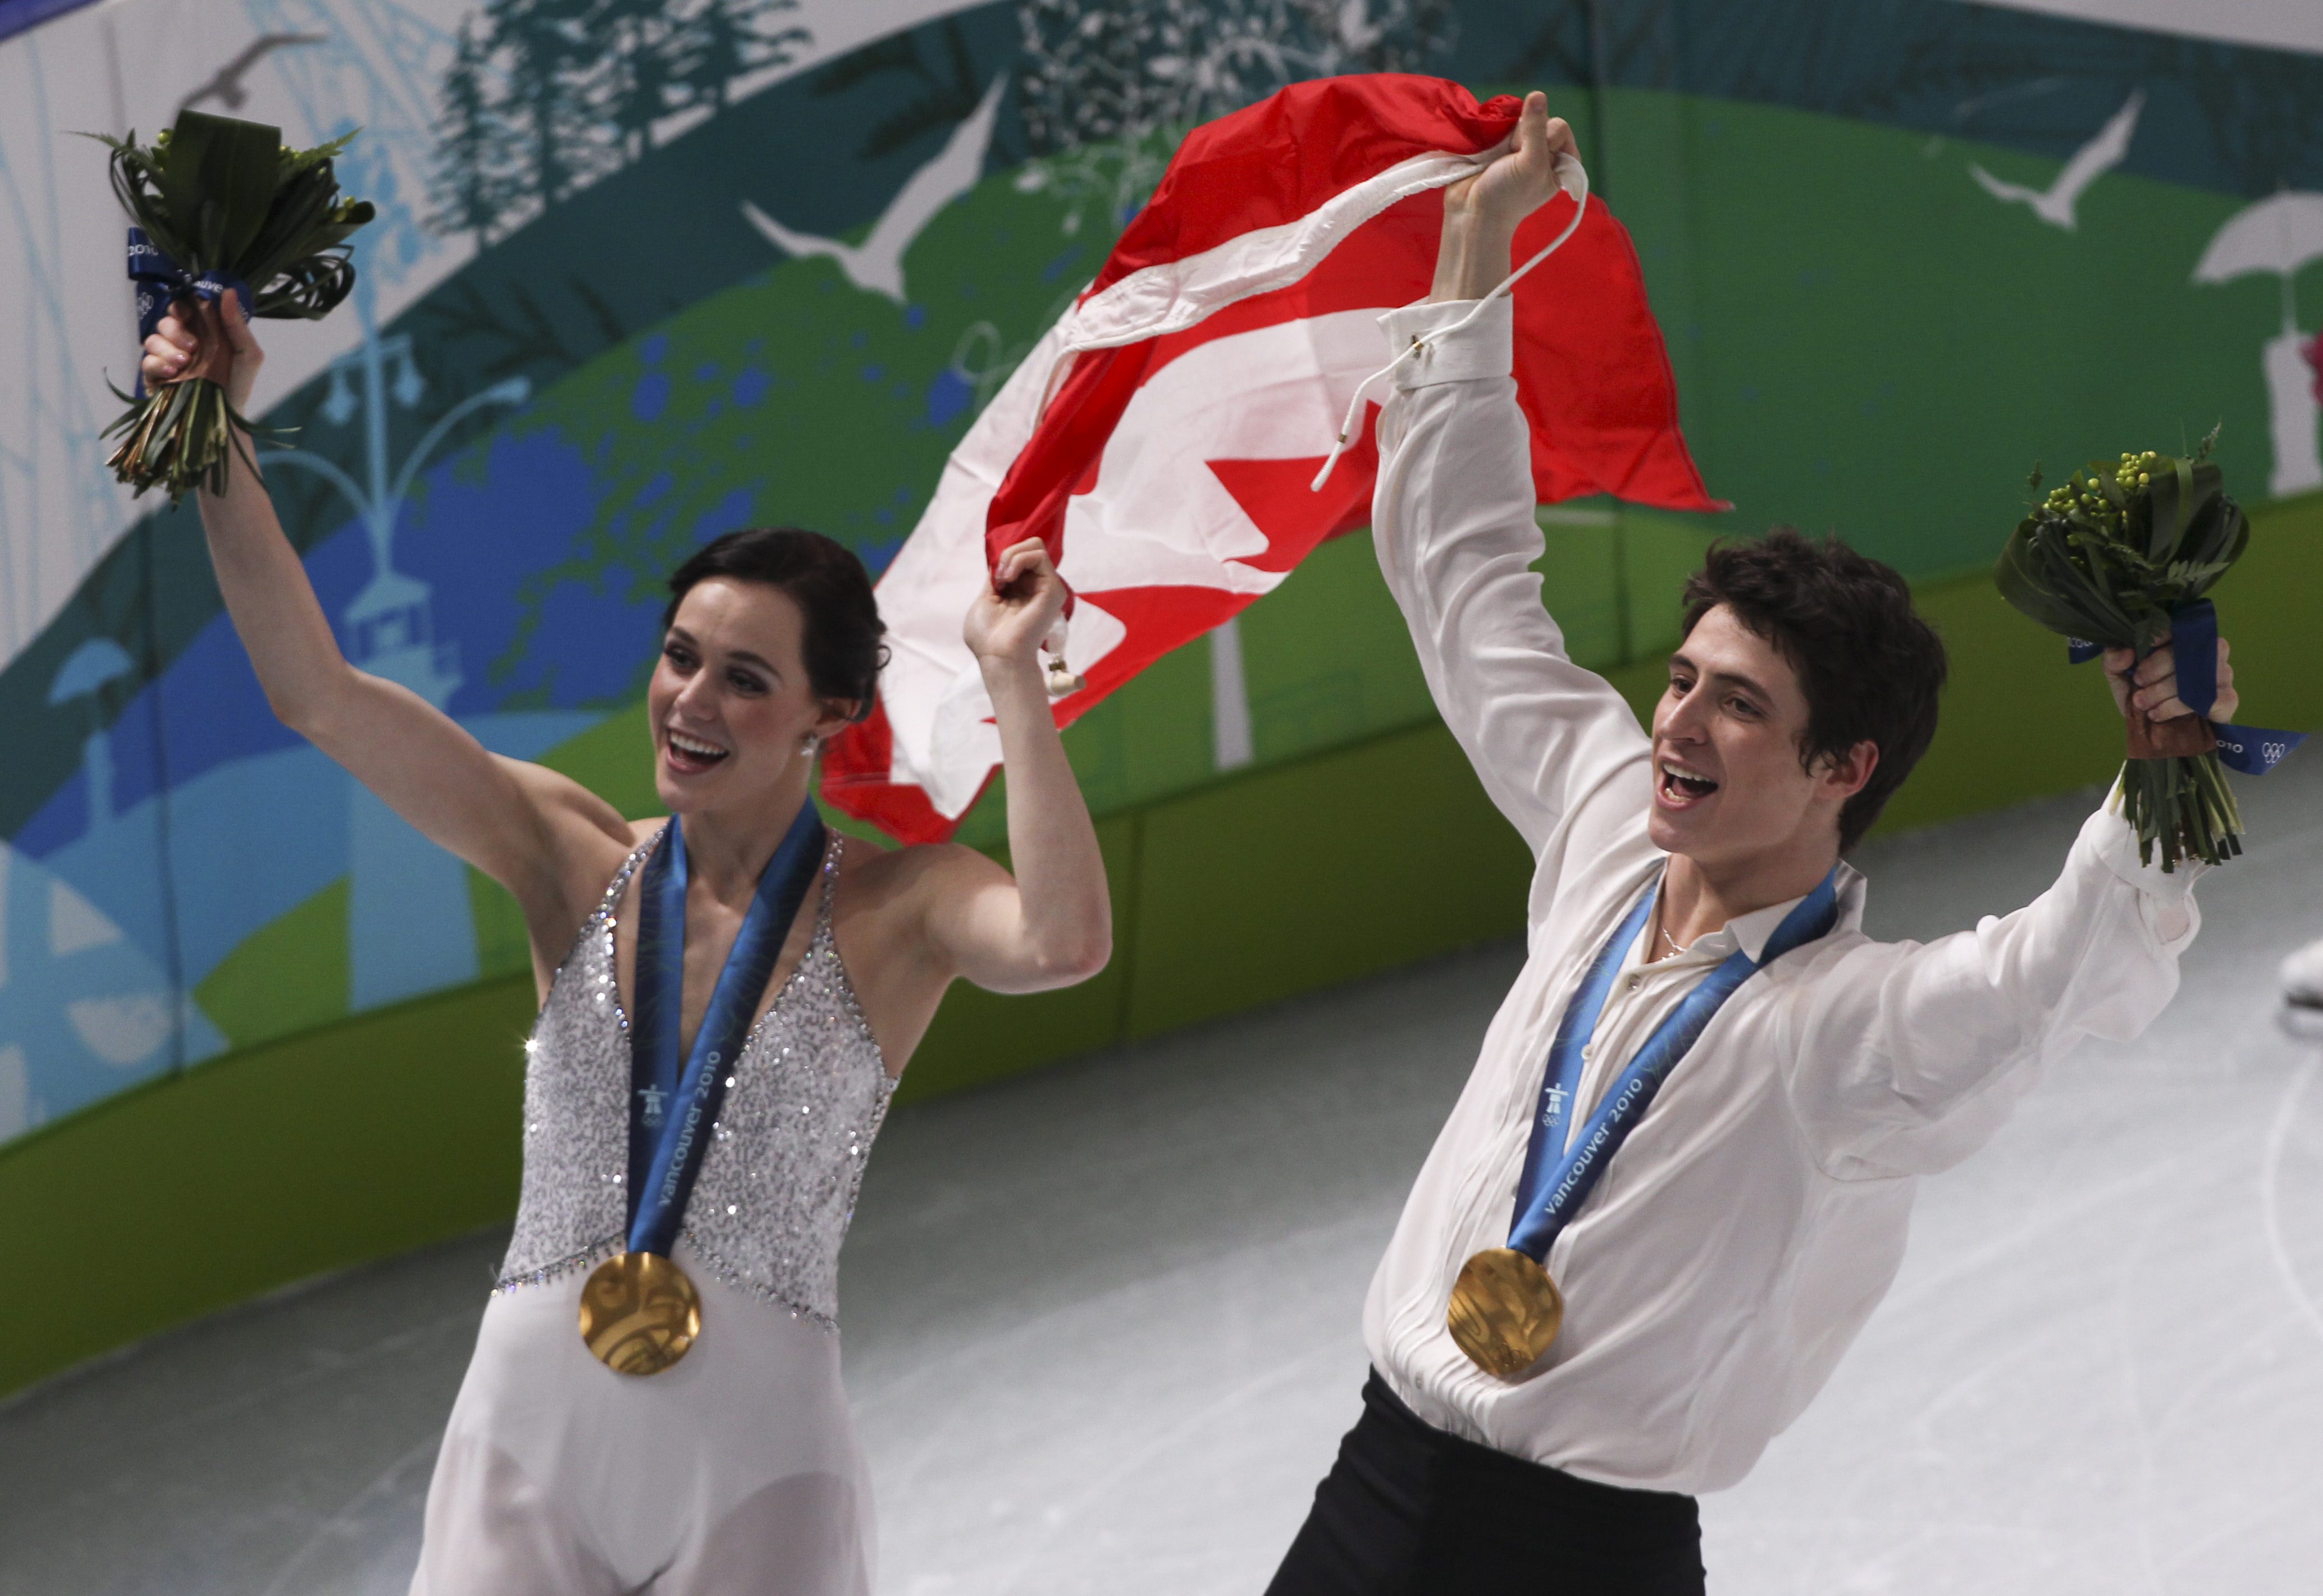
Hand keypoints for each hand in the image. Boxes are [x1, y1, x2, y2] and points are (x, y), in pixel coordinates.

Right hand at [142, 293, 262, 411]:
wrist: (227, 416)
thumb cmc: (238, 384)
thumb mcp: (248, 354)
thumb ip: (237, 324)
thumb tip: (228, 291)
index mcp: (201, 332)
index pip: (182, 308)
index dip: (181, 306)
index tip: (187, 313)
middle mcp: (181, 342)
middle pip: (165, 322)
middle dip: (176, 330)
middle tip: (193, 346)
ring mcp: (166, 359)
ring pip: (152, 340)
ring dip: (167, 348)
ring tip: (185, 363)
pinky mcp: (155, 376)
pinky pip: (146, 362)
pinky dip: (157, 364)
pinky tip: (173, 373)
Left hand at [964, 537, 1067, 670]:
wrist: (998, 655)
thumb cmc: (988, 637)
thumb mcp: (985, 600)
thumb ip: (995, 579)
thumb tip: (999, 562)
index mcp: (1023, 590)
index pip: (1020, 556)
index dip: (1004, 559)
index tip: (994, 579)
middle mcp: (1038, 587)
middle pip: (1031, 546)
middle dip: (1009, 553)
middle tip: (999, 577)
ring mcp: (1048, 587)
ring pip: (1035, 547)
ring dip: (1011, 557)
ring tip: (1003, 579)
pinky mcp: (1053, 589)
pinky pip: (1039, 556)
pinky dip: (1018, 560)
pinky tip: (1009, 579)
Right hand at [1431, 92, 1578, 301]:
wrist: (1471, 212)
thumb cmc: (1507, 195)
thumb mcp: (1530, 164)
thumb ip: (1536, 129)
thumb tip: (1538, 94)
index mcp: (1562, 161)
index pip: (1560, 127)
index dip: (1543, 138)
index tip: (1530, 160)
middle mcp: (1545, 152)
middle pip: (1540, 120)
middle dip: (1522, 136)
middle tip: (1510, 161)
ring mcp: (1522, 147)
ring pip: (1520, 120)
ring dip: (1507, 135)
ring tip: (1498, 156)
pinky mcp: (1501, 145)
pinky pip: (1503, 123)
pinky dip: (1496, 130)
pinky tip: (1490, 147)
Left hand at [2104, 638, 2236, 722]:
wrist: (2161, 735)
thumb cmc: (2144, 698)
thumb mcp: (2121, 680)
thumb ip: (2114, 661)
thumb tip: (2127, 651)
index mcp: (2185, 641)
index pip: (2179, 627)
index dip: (2159, 637)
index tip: (2139, 654)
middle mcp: (2209, 652)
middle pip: (2187, 649)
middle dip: (2155, 669)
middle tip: (2138, 684)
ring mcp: (2223, 674)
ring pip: (2196, 674)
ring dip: (2163, 691)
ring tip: (2143, 704)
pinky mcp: (2228, 698)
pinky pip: (2208, 697)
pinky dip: (2176, 707)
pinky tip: (2158, 714)